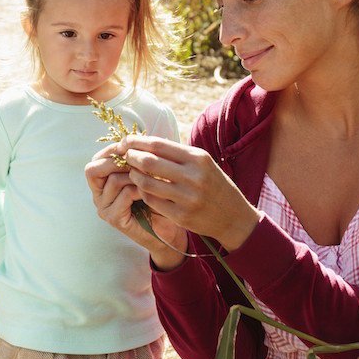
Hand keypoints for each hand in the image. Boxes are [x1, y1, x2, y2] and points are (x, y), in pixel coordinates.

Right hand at [85, 144, 187, 269]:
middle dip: (117, 161)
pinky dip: (140, 189)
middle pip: (93, 169)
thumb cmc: (157, 199)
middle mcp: (98, 195)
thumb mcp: (145, 175)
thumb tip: (133, 138)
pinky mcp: (114, 219)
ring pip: (114, 180)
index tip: (132, 145)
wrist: (167, 230)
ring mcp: (104, 208)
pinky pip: (125, 194)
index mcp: (102, 182)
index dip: (112, 150)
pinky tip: (151, 192)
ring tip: (151, 178)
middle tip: (138, 161)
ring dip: (135, 175)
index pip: (96, 160)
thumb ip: (135, 160)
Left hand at [120, 135, 261, 251]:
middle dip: (131, 157)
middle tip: (125, 156)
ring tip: (132, 172)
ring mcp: (187, 197)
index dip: (137, 142)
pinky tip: (141, 188)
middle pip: (149, 162)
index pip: (158, 145)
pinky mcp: (181, 215)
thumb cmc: (213, 184)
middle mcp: (193, 176)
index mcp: (198, 158)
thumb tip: (144, 142)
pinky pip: (152, 201)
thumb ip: (177, 154)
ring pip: (146, 182)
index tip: (126, 141)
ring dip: (134, 176)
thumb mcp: (202, 163)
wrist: (234, 217)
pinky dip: (142, 192)